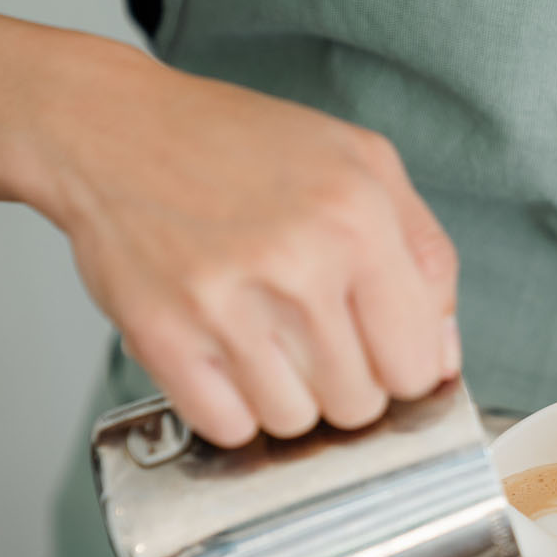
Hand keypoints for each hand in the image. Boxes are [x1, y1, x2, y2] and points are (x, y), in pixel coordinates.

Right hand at [29, 47, 459, 444]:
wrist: (111, 129)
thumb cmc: (240, 147)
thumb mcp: (363, 164)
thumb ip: (426, 258)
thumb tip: (444, 359)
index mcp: (359, 219)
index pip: (418, 367)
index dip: (400, 369)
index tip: (374, 350)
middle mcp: (299, 263)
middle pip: (359, 405)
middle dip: (342, 383)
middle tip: (308, 335)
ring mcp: (227, 305)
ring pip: (297, 423)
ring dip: (285, 397)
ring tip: (261, 339)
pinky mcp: (165, 337)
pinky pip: (228, 427)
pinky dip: (229, 408)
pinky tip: (222, 357)